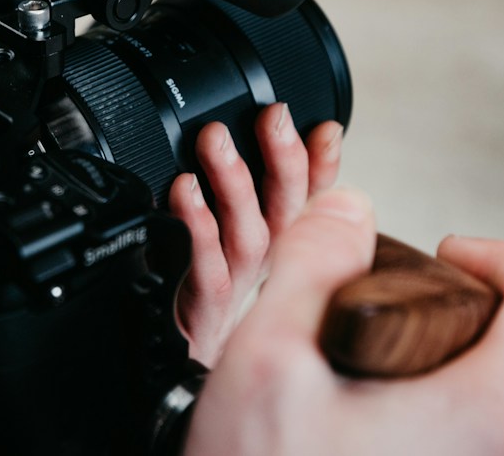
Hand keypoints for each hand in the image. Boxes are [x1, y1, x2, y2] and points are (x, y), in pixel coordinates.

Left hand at [168, 106, 342, 366]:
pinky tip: (186, 194)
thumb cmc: (203, 319)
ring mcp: (234, 295)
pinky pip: (202, 269)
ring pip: (247, 237)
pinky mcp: (200, 315)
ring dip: (235, 183)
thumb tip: (278, 149)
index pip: (310, 206)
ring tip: (216, 140)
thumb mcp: (235, 254)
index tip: (326, 130)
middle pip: (287, 217)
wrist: (178, 385)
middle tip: (275, 118)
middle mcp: (262, 275)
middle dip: (286, 162)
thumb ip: (253, 205)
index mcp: (277, 257)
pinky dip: (198, 228)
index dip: (322, 168)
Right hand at [185, 189, 503, 455]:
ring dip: (424, 364)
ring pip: (486, 400)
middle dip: (442, 308)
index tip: (441, 249)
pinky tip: (342, 420)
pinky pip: (460, 441)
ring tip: (344, 371)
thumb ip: (311, 262)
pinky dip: (417, 410)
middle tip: (372, 308)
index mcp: (488, 414)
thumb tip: (348, 210)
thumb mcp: (268, 356)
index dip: (500, 256)